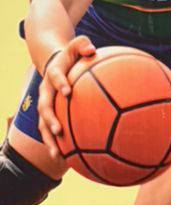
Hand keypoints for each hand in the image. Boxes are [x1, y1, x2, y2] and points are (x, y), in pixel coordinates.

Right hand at [37, 36, 95, 158]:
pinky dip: (59, 144)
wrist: (55, 62)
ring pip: (43, 124)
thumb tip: (93, 49)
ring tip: (57, 154)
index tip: (68, 91)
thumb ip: (83, 45)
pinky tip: (68, 159)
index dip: (60, 83)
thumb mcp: (77, 46)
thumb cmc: (73, 56)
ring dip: (49, 139)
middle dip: (50, 120)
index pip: (54, 77)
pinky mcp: (50, 116)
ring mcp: (46, 105)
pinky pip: (52, 132)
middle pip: (45, 107)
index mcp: (54, 74)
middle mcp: (46, 92)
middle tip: (58, 130)